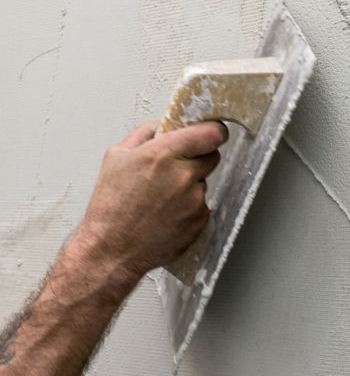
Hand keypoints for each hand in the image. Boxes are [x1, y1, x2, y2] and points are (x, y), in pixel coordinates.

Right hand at [76, 120, 228, 281]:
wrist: (111, 250)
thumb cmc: (110, 206)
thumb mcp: (116, 157)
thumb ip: (144, 134)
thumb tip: (161, 125)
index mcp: (163, 154)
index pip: (211, 133)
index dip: (213, 132)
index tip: (210, 134)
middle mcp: (183, 175)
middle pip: (212, 155)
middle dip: (198, 158)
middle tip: (177, 169)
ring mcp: (194, 199)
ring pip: (204, 181)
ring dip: (191, 185)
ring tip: (163, 198)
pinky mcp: (200, 219)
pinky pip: (202, 204)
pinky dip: (190, 207)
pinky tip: (168, 214)